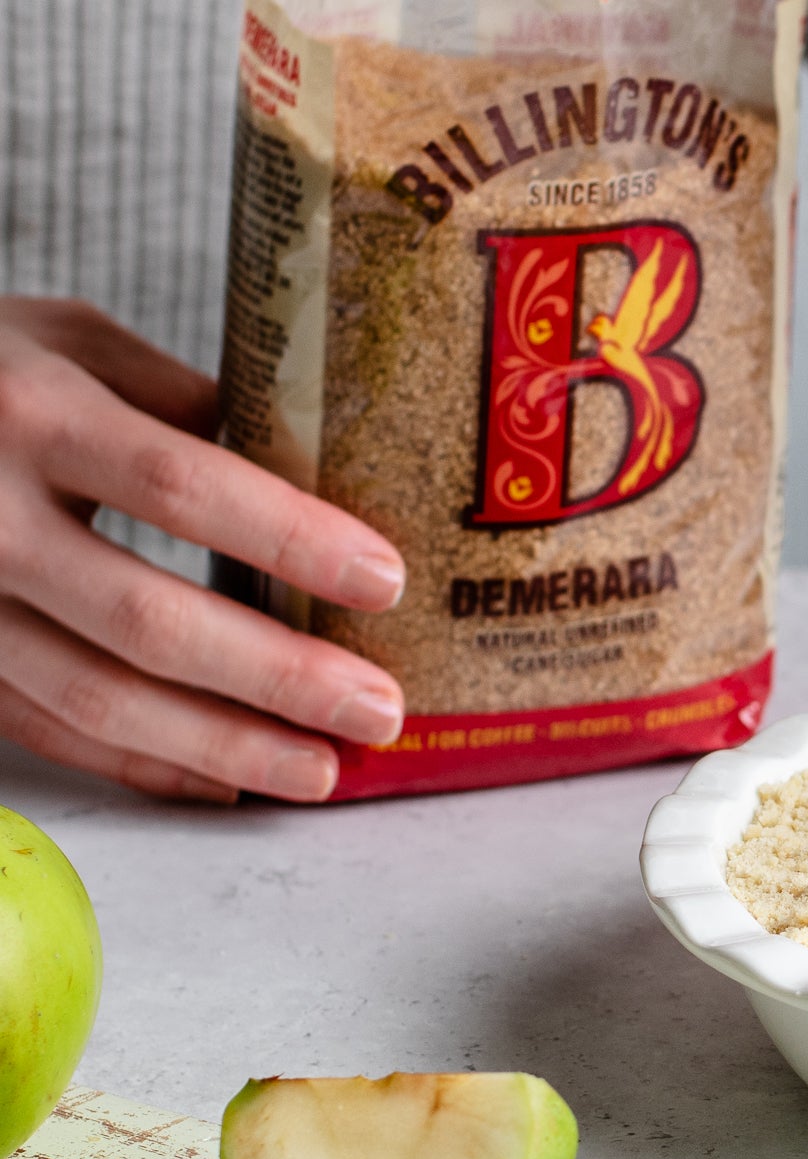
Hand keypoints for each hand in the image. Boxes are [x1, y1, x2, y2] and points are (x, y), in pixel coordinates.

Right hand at [0, 298, 405, 802]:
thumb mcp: (65, 342)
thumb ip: (179, 399)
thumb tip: (310, 465)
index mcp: (29, 416)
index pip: (177, 485)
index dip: (287, 539)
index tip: (385, 580)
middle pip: (145, 618)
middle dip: (275, 678)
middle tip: (377, 710)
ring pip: (94, 698)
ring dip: (221, 747)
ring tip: (323, 769)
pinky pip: (47, 730)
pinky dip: (143, 764)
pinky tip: (227, 783)